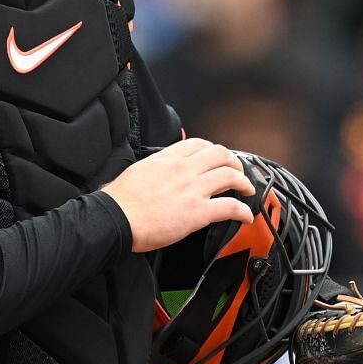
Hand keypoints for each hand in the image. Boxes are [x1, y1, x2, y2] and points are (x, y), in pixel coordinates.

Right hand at [99, 138, 254, 252]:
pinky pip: (230, 207)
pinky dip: (243, 211)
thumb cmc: (119, 201)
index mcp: (167, 159)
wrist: (115, 219)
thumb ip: (155, 168)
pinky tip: (246, 215)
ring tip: (247, 189)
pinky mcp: (197, 212)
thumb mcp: (137, 171)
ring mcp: (192, 190)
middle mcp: (183, 170)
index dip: (213, 150)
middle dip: (234, 162)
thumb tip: (159, 173)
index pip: (198, 144)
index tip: (218, 158)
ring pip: (230, 176)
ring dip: (244, 182)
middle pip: (220, 155)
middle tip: (238, 171)